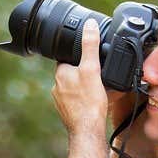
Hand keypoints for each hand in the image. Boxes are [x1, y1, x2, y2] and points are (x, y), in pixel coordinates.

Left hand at [52, 19, 108, 136]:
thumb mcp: (92, 69)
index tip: (90, 56)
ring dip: (86, 86)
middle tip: (99, 74)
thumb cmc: (89, 102)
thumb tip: (89, 26)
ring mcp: (61, 101)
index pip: (67, 57)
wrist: (87, 131)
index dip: (79, 55)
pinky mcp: (67, 113)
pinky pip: (77, 101)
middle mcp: (57, 87)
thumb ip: (90, 46)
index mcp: (60, 73)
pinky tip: (96, 102)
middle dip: (84, 72)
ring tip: (100, 89)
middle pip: (72, 72)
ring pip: (75, 87)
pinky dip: (86, 99)